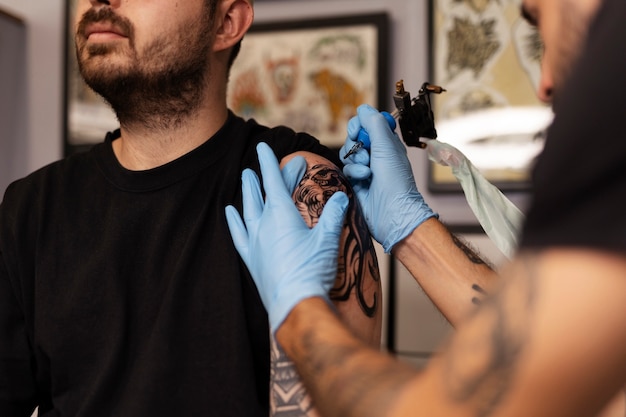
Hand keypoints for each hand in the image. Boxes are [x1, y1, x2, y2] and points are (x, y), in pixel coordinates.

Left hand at [225, 143, 348, 332]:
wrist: (295, 304)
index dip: (270, 162)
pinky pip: (238, 234)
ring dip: (248, 191)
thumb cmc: (312, 271)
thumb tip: (342, 197)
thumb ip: (334, 215)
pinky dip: (233, 221)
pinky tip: (230, 212)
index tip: (263, 147)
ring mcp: (255, 242)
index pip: (274, 181)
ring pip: (248, 209)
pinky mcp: (251, 259)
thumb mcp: (328, 239)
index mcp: (281, 215)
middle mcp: (263, 225)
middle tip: (283, 165)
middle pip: (264, 193)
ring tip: (246, 177)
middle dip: (271, 175)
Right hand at [339, 104, 436, 252]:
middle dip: (355, 145)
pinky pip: (345, 169)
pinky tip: (363, 180)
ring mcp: (365, 168)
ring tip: (367, 170)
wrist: (391, 211)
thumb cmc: (395, 179)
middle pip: (353, 138)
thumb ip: (373, 123)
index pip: (367, 124)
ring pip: (347, 153)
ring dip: (355, 160)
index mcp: (386, 142)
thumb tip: (362, 108)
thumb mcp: (386, 145)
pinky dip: (353, 172)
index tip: (358, 131)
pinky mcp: (355, 182)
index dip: (359, 125)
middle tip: (366, 155)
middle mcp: (376, 154)